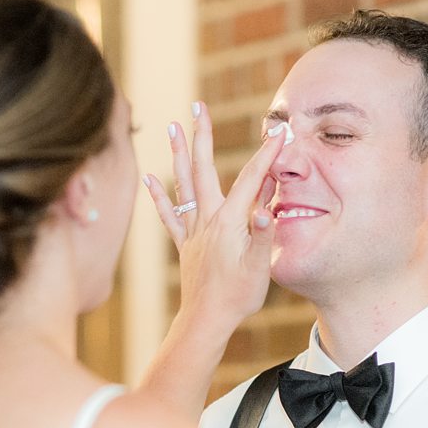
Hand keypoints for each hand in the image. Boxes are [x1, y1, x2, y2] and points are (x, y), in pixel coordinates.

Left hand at [143, 103, 285, 328]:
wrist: (207, 320)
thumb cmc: (238, 296)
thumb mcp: (259, 266)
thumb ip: (262, 234)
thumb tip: (266, 209)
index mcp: (230, 221)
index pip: (250, 179)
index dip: (266, 155)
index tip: (278, 131)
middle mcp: (208, 219)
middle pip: (204, 168)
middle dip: (202, 135)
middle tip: (198, 106)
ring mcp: (193, 230)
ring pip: (184, 184)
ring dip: (179, 154)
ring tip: (172, 126)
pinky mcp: (185, 244)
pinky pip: (169, 214)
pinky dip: (159, 195)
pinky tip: (149, 177)